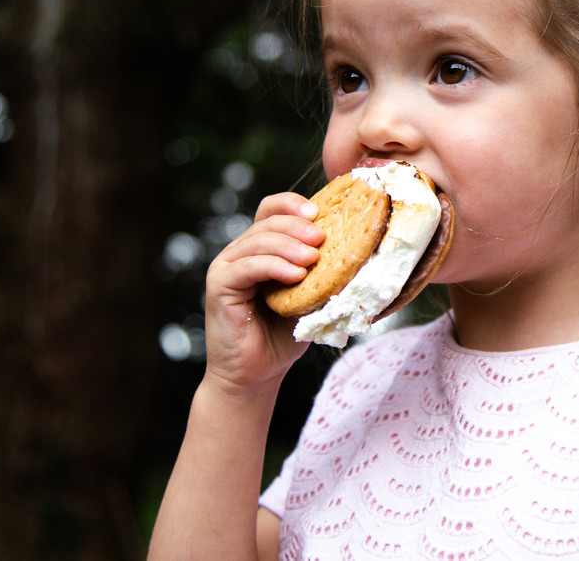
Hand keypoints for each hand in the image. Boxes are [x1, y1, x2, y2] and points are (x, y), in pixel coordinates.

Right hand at [202, 192, 322, 395]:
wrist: (256, 373)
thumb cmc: (283, 336)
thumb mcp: (310, 297)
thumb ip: (322, 272)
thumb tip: (359, 252)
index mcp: (260, 248)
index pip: (272, 210)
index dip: (293, 204)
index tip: (320, 211)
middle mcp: (239, 252)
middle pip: (267, 222)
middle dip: (297, 225)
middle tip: (322, 237)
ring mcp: (226, 266)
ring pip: (258, 241)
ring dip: (288, 245)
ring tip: (313, 258)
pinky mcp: (219, 285)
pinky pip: (247, 266)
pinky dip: (273, 266)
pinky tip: (295, 275)